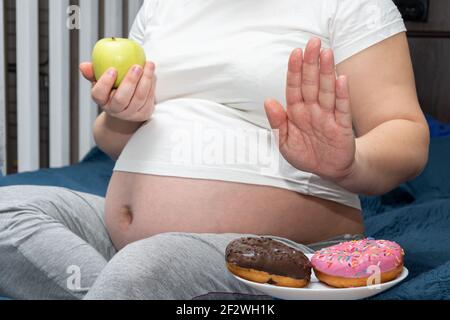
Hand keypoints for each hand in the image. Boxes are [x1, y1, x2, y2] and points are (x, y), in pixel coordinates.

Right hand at [80, 61, 156, 121]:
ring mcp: (130, 114)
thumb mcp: (101, 81)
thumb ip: (93, 72)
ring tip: (149, 65)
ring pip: (139, 98)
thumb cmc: (112, 89)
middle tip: (136, 66)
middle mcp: (115, 110)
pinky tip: (152, 73)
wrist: (127, 108)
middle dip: (130, 82)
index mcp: (102, 101)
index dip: (104, 83)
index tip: (112, 69)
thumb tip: (84, 66)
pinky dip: (152, 84)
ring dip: (146, 80)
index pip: (98, 94)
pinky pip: (149, 98)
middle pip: (121, 99)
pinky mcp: (144, 113)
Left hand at [264, 38, 356, 180]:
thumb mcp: (285, 143)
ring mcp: (328, 116)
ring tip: (327, 53)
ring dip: (326, 72)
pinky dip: (342, 94)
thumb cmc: (306, 154)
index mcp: (296, 112)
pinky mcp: (342, 126)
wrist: (329, 170)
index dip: (295, 71)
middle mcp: (312, 110)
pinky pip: (342, 108)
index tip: (295, 53)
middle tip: (313, 42)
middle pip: (311, 83)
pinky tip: (341, 79)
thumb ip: (277, 123)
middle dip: (311, 63)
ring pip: (326, 90)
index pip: (294, 87)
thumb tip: (268, 101)